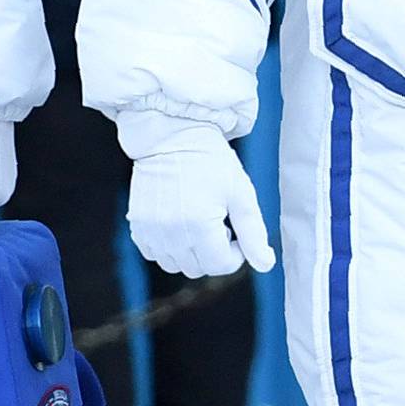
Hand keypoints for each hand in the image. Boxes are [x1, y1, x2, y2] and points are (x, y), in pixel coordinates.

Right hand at [124, 121, 273, 279]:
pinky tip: (178, 224)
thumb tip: (266, 265)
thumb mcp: (241, 194)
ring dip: (191, 253)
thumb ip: (254, 234)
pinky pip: (154, 254)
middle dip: (214, 252)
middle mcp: (171, 232)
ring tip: (198, 222)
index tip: (236, 232)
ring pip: (175, 265)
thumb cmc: (211, 162)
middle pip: (198, 268)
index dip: (236, 254)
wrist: (173, 137)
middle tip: (217, 222)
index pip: (221, 265)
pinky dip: (168, 248)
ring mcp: (151, 230)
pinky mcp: (137, 225)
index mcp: (200, 225)